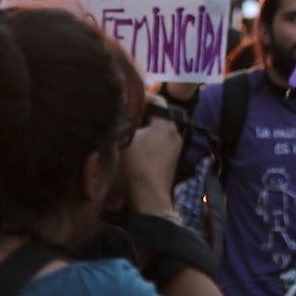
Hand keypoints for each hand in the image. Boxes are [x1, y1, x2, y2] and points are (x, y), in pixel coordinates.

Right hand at [119, 95, 183, 217]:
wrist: (149, 198)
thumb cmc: (137, 166)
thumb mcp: (125, 140)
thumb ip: (124, 121)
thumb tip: (120, 109)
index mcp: (167, 124)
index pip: (157, 100)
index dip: (140, 97)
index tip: (124, 100)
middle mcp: (176, 132)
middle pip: (157, 115)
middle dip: (140, 114)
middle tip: (122, 116)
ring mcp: (175, 147)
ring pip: (157, 129)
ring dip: (143, 128)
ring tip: (125, 131)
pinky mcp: (171, 159)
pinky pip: (159, 142)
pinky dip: (147, 140)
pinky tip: (133, 147)